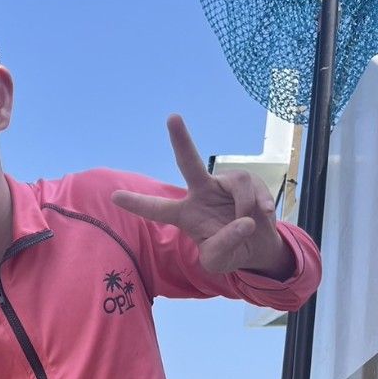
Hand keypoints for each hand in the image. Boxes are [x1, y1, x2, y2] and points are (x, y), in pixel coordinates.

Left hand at [111, 115, 293, 277]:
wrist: (256, 247)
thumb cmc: (229, 252)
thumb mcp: (219, 261)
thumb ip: (225, 245)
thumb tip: (243, 221)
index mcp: (185, 215)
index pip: (157, 209)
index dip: (137, 203)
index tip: (114, 197)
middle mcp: (201, 194)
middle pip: (188, 163)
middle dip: (181, 140)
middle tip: (172, 117)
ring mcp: (223, 185)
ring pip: (237, 183)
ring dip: (245, 206)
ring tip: (249, 224)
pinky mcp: (246, 182)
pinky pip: (254, 187)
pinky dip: (261, 205)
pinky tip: (263, 217)